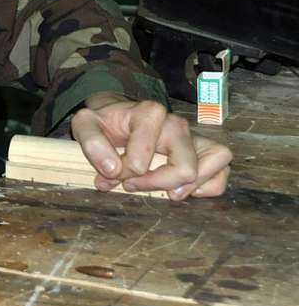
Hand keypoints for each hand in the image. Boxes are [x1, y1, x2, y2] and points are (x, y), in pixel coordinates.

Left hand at [71, 94, 231, 200]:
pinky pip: (221, 174)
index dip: (127, 172)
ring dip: (188, 187)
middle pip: (185, 168)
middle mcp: (177, 124)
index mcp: (148, 113)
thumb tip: (112, 171)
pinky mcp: (205, 152)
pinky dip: (207, 188)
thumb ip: (91, 143)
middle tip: (133, 185)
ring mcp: (194, 137)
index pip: (144, 156)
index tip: (114, 174)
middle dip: (157, 184)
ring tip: (164, 192)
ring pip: (213, 165)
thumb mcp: (85, 124)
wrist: (118, 117)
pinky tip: (181, 190)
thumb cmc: (104, 122)